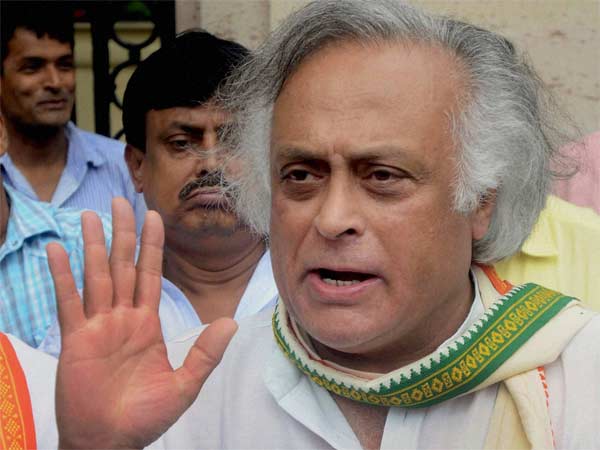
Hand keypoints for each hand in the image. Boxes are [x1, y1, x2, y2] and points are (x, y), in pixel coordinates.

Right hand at [47, 198, 236, 448]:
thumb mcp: (184, 384)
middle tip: (120, 201)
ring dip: (92, 245)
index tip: (153, 216)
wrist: (112, 441)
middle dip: (122, 234)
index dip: (153, 245)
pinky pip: (69, 302)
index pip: (151, 274)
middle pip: (122, 266)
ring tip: (89, 215)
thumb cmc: (146, 416)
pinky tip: (58, 250)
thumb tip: (231, 322)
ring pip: (96, 276)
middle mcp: (122, 318)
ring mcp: (98, 326)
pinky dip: (62, 276)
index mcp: (147, 323)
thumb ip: (205, 352)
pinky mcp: (76, 340)